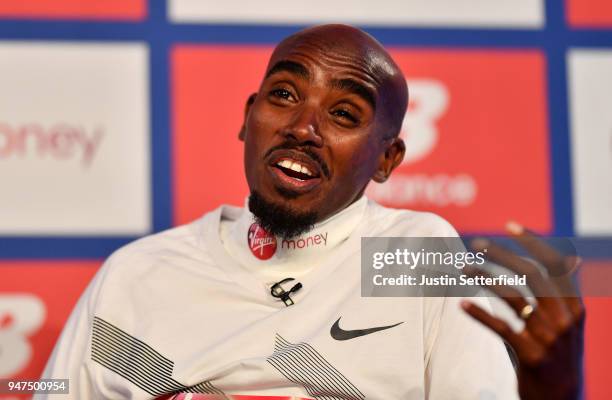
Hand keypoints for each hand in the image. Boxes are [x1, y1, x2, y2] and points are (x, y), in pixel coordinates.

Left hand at [460, 222, 584, 399]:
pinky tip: (461, 305)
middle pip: (531, 275)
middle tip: (478, 244)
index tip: (510, 225)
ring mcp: (549, 338)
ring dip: (485, 278)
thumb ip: (563, 295)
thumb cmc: (559, 355)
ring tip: (463, 269)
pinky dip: (479, 315)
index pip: (555, 265)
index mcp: (575, 308)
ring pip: (512, 297)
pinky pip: (501, 328)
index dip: (533, 242)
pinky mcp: (531, 355)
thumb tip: (567, 259)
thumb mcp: (569, 323)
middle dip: (503, 255)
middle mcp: (565, 320)